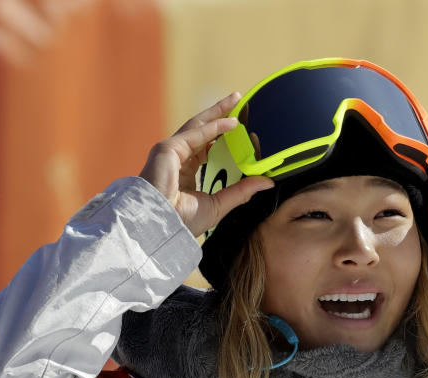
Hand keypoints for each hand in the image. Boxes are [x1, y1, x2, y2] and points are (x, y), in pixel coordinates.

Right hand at [139, 93, 272, 236]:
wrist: (161, 227)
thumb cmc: (182, 222)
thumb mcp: (219, 205)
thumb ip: (241, 191)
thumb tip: (267, 181)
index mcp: (185, 172)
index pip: (207, 147)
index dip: (224, 137)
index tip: (243, 131)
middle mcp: (177, 158)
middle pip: (202, 129)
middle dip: (220, 114)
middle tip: (239, 102)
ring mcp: (171, 151)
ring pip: (198, 125)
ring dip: (218, 111)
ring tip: (236, 100)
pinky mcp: (168, 149)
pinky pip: (196, 133)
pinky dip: (215, 127)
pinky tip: (232, 123)